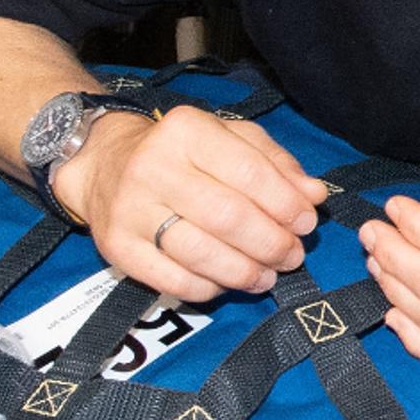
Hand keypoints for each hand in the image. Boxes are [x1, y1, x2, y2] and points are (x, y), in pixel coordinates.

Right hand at [52, 107, 326, 302]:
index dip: (285, 203)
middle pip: (228, 217)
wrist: (105, 165)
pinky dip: (211, 288)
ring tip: (268, 275)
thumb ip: (276, 163)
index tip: (306, 222)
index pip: (248, 172)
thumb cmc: (181, 153)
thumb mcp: (229, 139)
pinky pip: (176, 280)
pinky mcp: (119, 248)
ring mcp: (132, 210)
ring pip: (202, 254)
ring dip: (246, 272)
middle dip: (271, 243)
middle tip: (292, 256)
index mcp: (186, 131)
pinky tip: (228, 282)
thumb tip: (314, 195)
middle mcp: (154, 166)